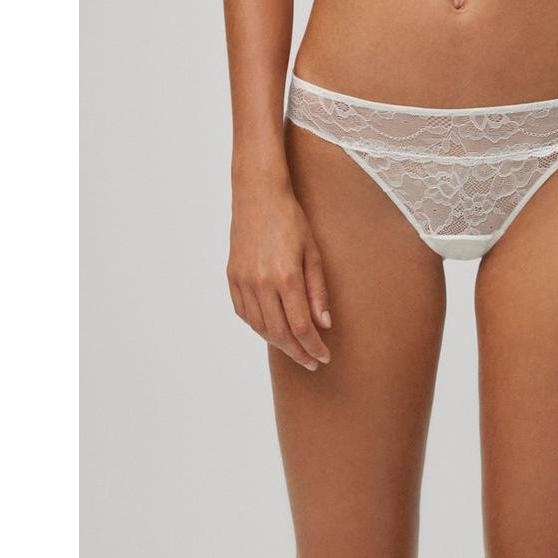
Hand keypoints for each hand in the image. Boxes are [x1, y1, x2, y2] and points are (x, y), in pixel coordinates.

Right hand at [227, 180, 331, 370]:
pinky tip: (273, 330)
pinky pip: (244, 314)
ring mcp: (243, 281)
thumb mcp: (313, 253)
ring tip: (295, 350)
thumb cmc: (291, 220)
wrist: (258, 195)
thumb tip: (324, 324)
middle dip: (298, 352)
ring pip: (260, 327)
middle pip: (280, 333)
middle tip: (312, 362)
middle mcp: (261, 283)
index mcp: (286, 277)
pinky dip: (259, 327)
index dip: (314, 347)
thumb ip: (318, 291)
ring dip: (279, 344)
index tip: (324, 357)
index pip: (302, 327)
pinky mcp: (232, 277)